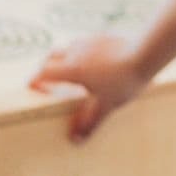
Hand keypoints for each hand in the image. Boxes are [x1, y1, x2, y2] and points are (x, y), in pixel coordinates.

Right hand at [29, 32, 149, 139]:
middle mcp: (77, 51)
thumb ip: (90, 122)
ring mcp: (91, 40)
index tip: (30, 86)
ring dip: (64, 57)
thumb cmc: (124, 80)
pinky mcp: (105, 36)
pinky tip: (94, 60)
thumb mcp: (106, 105)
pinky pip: (86, 43)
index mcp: (72, 68)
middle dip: (45, 66)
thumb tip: (76, 139)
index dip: (35, 79)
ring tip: (70, 70)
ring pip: (69, 47)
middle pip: (52, 55)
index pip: (44, 72)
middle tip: (46, 78)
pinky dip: (82, 52)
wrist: (145, 52)